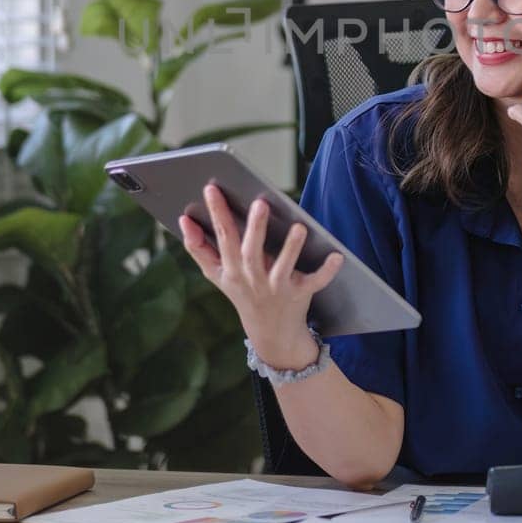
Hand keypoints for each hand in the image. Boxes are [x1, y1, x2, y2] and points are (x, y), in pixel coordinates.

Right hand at [178, 184, 342, 367]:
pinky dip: (326, 271)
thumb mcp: (217, 275)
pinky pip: (315, 282)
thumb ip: (199, 248)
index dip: (216, 213)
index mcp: (232, 270)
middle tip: (260, 204)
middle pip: (252, 252)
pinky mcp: (300, 294)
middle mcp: (253, 279)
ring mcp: (277, 288)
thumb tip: (184, 221)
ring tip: (299, 227)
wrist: (271, 334)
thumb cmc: (243, 292)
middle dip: (255, 229)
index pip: (223, 237)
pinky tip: (337, 256)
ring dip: (291, 248)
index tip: (212, 189)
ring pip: (283, 267)